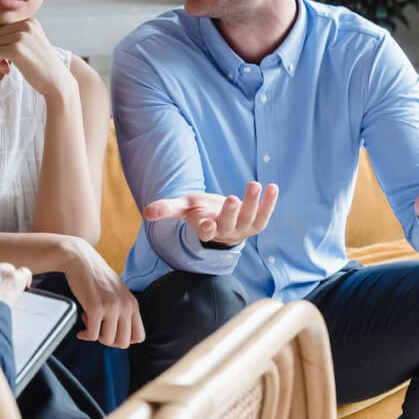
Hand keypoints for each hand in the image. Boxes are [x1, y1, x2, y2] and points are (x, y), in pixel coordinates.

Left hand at [0, 19, 73, 99]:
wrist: (56, 80)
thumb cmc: (42, 64)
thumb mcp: (32, 43)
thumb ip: (15, 37)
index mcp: (30, 21)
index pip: (3, 28)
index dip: (1, 43)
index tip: (8, 56)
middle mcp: (26, 26)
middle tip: (6, 63)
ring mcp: (21, 37)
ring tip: (7, 66)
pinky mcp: (16, 50)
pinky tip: (7, 70)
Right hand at [59, 237, 144, 348]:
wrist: (80, 259)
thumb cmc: (95, 276)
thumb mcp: (117, 292)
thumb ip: (122, 309)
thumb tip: (119, 333)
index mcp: (133, 303)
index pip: (139, 336)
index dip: (124, 339)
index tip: (111, 332)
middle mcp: (126, 306)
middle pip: (123, 343)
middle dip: (108, 341)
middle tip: (98, 329)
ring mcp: (112, 307)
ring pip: (107, 340)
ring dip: (95, 336)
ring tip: (88, 322)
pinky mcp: (96, 307)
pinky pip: (92, 335)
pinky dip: (85, 336)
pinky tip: (81, 330)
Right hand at [144, 182, 278, 246]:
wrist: (219, 220)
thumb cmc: (199, 212)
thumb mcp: (183, 208)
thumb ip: (166, 209)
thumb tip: (145, 212)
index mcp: (206, 230)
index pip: (205, 233)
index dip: (205, 228)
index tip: (204, 223)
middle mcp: (225, 232)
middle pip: (228, 225)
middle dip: (230, 213)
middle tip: (230, 199)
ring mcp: (242, 229)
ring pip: (248, 219)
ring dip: (253, 203)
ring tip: (255, 185)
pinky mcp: (255, 223)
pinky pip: (264, 215)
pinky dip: (269, 202)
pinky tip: (273, 187)